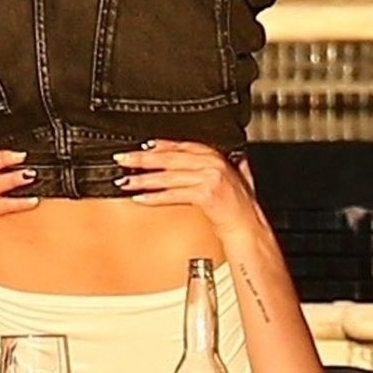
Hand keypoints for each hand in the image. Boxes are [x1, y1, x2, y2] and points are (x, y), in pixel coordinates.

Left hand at [113, 139, 260, 238]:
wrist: (248, 226)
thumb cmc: (238, 205)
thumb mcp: (229, 176)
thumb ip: (220, 162)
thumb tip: (203, 153)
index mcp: (215, 155)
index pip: (181, 146)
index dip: (159, 146)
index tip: (141, 147)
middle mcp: (212, 162)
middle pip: (170, 158)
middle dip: (143, 159)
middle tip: (123, 159)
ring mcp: (209, 177)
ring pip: (168, 176)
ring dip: (143, 179)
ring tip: (126, 181)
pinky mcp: (206, 194)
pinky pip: (174, 194)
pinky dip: (155, 197)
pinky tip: (141, 198)